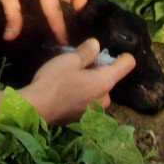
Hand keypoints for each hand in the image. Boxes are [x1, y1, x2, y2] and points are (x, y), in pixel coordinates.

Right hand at [21, 38, 136, 124]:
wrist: (36, 109)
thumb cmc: (54, 82)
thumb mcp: (69, 60)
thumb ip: (87, 52)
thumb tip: (96, 44)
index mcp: (105, 82)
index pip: (127, 64)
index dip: (121, 55)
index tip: (105, 52)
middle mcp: (105, 98)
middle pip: (109, 77)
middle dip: (96, 70)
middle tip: (76, 64)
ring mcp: (95, 111)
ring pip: (97, 90)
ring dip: (88, 82)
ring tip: (68, 77)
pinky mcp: (83, 118)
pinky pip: (88, 100)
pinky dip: (81, 94)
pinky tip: (64, 91)